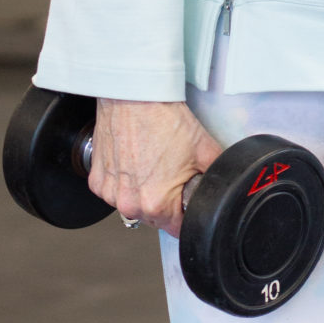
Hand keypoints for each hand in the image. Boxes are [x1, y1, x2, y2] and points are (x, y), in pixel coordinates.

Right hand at [88, 99, 223, 238]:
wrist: (133, 94)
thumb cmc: (163, 117)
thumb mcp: (205, 149)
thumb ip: (217, 177)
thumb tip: (226, 188)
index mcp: (156, 204)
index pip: (179, 228)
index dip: (187, 214)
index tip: (187, 199)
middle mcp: (129, 204)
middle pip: (155, 217)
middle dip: (166, 201)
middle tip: (172, 171)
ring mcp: (110, 193)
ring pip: (134, 204)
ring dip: (143, 191)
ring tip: (152, 162)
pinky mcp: (97, 180)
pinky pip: (115, 191)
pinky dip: (124, 180)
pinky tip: (134, 159)